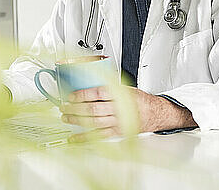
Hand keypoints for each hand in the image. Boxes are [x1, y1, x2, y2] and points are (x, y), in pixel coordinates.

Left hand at [59, 86, 196, 141]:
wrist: (155, 113)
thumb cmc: (139, 100)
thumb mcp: (126, 88)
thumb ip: (109, 87)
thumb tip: (89, 81)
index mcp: (120, 95)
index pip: (98, 94)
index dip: (82, 95)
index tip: (71, 96)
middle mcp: (118, 109)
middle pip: (93, 109)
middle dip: (75, 108)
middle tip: (64, 107)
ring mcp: (117, 122)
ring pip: (93, 122)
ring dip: (77, 120)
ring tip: (65, 118)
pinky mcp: (117, 132)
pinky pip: (98, 136)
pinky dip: (84, 138)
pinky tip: (74, 138)